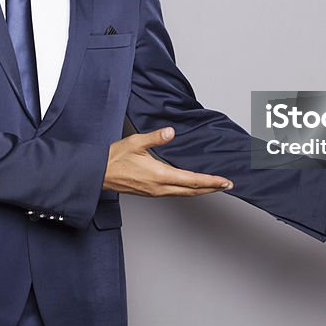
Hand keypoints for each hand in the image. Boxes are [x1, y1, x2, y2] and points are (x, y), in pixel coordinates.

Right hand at [103, 127, 233, 196]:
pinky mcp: (151, 192)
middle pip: (192, 190)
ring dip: (201, 190)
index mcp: (159, 175)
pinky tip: (191, 186)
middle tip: (227, 185)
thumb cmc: (114, 158)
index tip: (224, 181)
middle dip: (211, 188)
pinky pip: (175, 193)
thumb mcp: (135, 142)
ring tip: (214, 186)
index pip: (191, 180)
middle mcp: (159, 187)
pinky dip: (188, 190)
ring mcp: (155, 192)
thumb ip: (155, 137)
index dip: (211, 181)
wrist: (98, 174)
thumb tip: (171, 132)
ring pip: (184, 194)